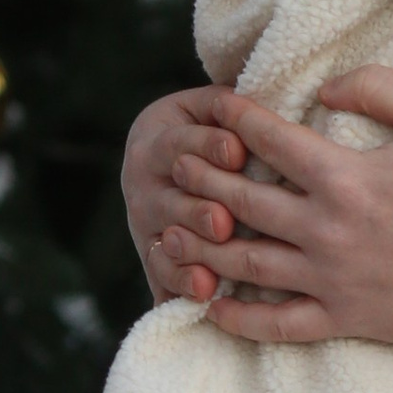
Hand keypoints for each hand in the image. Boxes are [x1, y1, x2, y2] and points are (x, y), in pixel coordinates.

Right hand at [124, 87, 240, 302]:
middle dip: (198, 210)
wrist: (169, 158)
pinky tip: (204, 291)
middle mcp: (143, 182)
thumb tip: (249, 102)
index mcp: (157, 139)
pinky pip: (161, 273)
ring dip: (191, 250)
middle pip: (170, 199)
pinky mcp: (153, 255)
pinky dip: (181, 283)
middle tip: (223, 222)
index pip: (179, 143)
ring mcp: (145, 223)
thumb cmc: (210, 127)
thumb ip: (225, 105)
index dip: (208, 146)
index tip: (236, 152)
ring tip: (214, 265)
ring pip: (166, 238)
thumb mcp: (209, 108)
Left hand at [150, 68, 392, 346]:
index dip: (236, 119)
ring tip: (170, 234)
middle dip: (201, 179)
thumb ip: (382, 87)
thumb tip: (326, 87)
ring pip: (246, 263)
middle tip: (175, 167)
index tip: (213, 107)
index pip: (271, 141)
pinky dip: (238, 319)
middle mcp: (328, 229)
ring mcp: (333, 279)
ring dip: (202, 247)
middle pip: (243, 201)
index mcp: (347, 176)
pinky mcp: (346, 319)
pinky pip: (277, 325)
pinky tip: (210, 307)